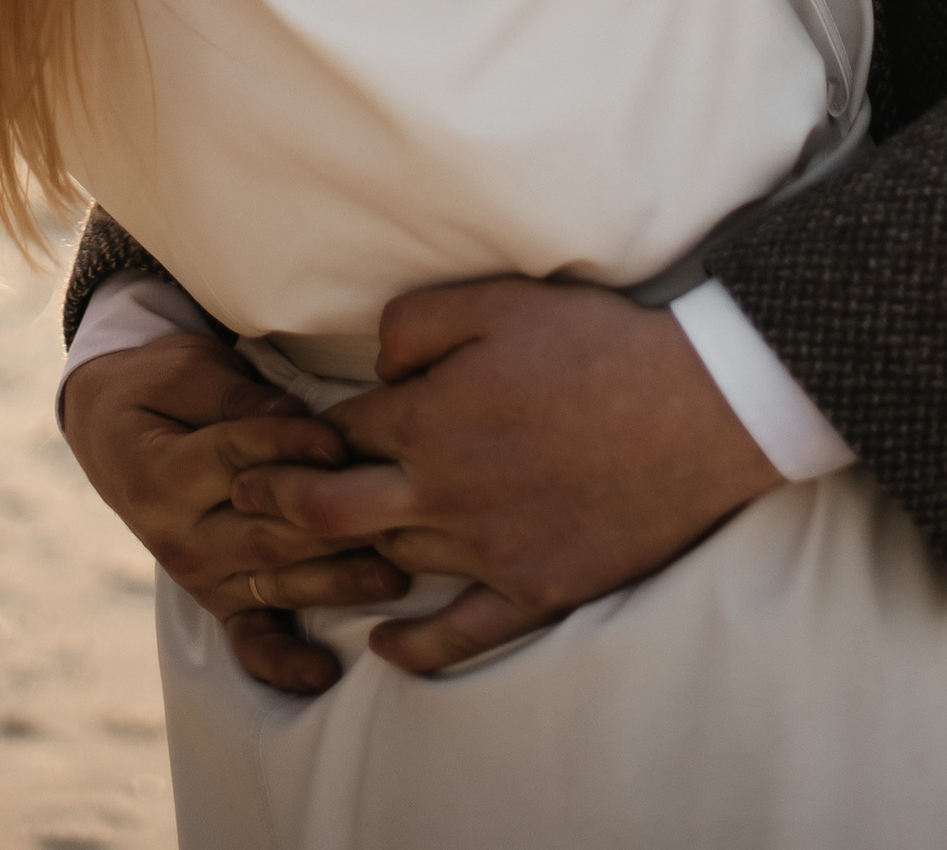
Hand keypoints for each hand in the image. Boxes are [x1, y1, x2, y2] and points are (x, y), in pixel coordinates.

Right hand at [60, 334, 408, 695]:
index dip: (288, 448)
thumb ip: (238, 399)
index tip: (340, 443)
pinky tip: (323, 674)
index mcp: (161, 475)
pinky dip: (284, 663)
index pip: (234, 460)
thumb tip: (299, 418)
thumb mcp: (186, 372)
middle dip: (330, 524)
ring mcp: (198, 577)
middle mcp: (178, 538)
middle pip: (264, 530)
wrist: (114, 433)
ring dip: (335, 582)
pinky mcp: (216, 600)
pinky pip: (250, 641)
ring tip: (393, 577)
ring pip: (274, 581)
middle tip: (389, 514)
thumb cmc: (160, 389)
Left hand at [227, 278, 780, 675]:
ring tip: (313, 553)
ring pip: (393, 562)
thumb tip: (375, 366)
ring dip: (349, 556)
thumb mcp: (495, 301)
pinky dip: (414, 646)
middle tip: (248, 498)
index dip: (310, 430)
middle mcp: (447, 492)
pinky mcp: (538, 589)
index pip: (343, 431)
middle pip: (332, 512)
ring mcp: (491, 549)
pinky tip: (384, 644)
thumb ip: (414, 324)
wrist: (697, 406)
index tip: (286, 433)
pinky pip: (461, 633)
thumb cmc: (595, 343)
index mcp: (431, 419)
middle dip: (280, 503)